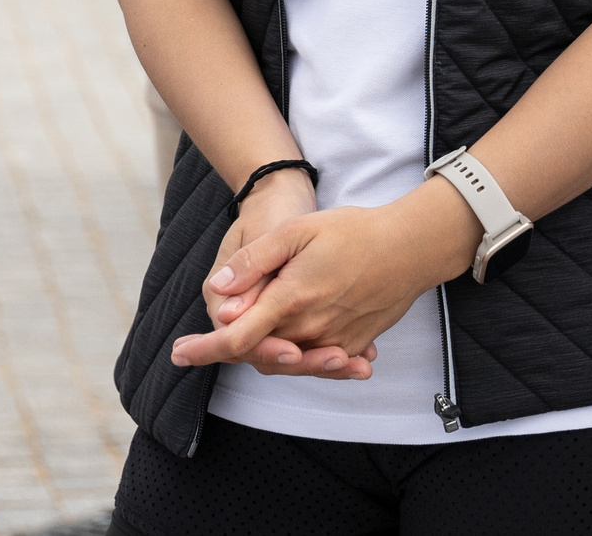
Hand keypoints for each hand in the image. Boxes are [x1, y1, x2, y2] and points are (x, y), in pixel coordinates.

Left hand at [197, 168, 368, 377]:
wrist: (412, 247)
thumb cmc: (354, 231)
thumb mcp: (297, 231)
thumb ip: (254, 262)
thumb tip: (218, 290)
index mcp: (290, 299)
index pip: (237, 337)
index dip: (205, 349)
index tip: (179, 353)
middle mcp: (310, 328)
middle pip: (260, 354)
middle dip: (232, 349)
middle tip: (204, 344)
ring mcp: (333, 340)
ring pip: (288, 360)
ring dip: (268, 355)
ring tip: (253, 342)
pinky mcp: (353, 343)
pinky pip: (318, 360)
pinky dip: (302, 357)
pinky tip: (300, 346)